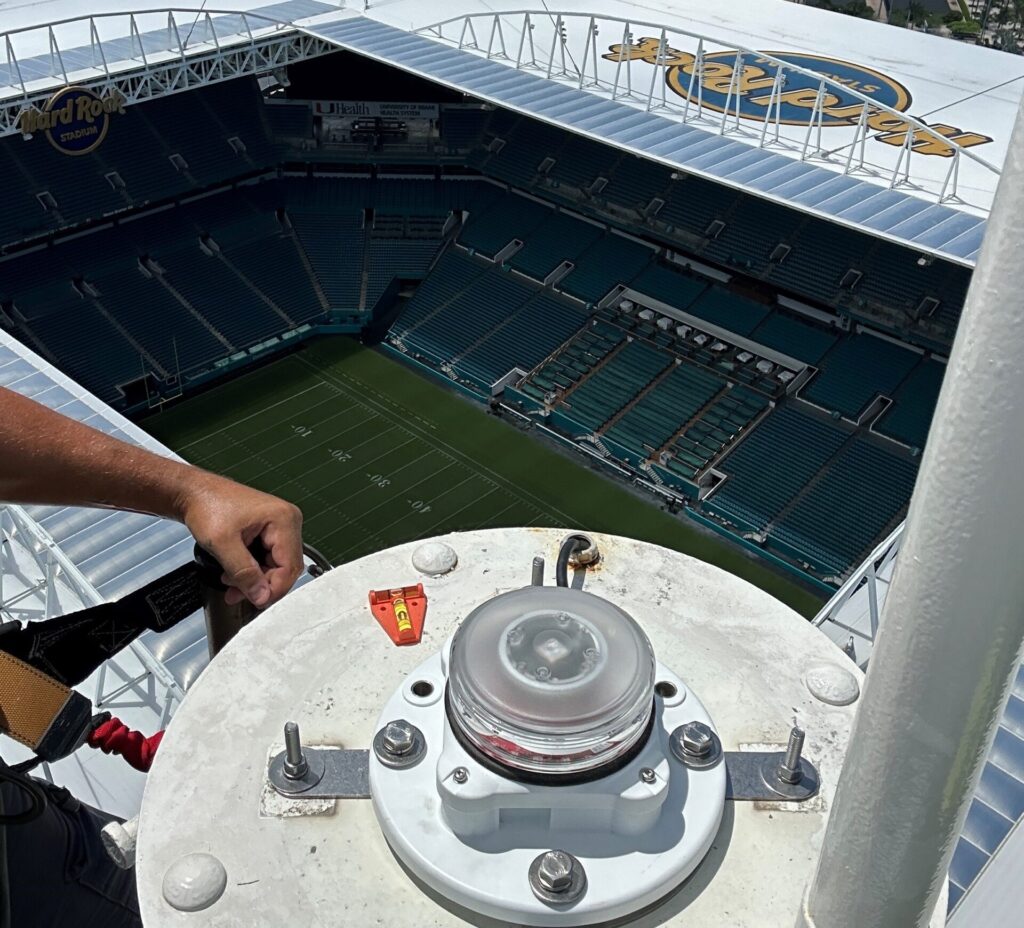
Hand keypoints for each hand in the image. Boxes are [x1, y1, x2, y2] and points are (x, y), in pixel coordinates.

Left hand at [176, 471, 303, 607]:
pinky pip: (268, 557)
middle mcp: (287, 520)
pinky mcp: (270, 530)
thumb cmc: (206, 506)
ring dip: (254, 579)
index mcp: (283, 519)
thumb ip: (244, 573)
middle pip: (285, 567)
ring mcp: (280, 525)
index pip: (290, 566)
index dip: (273, 588)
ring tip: (231, 583)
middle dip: (261, 585)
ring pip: (276, 565)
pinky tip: (235, 574)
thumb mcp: (222, 544)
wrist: (194, 492)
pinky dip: (252, 570)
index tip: (255, 602)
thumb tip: (262, 596)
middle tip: (237, 594)